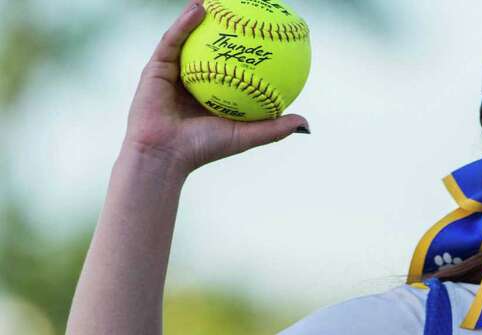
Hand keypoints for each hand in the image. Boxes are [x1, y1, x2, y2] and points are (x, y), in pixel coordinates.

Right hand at [123, 1, 308, 174]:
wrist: (164, 154)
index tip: (269, 35)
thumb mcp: (245, 136)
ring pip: (191, 38)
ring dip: (205, 15)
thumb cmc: (204, 148)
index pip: (236, 66)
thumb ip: (274, 128)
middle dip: (229, 26)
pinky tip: (200, 8)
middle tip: (247, 9)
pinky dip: (186, 23)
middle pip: (213, 47)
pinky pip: (174, 39)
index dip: (251, 50)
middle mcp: (196, 79)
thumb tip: (305, 123)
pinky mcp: (157, 66)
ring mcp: (175, 71)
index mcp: (215, 93)